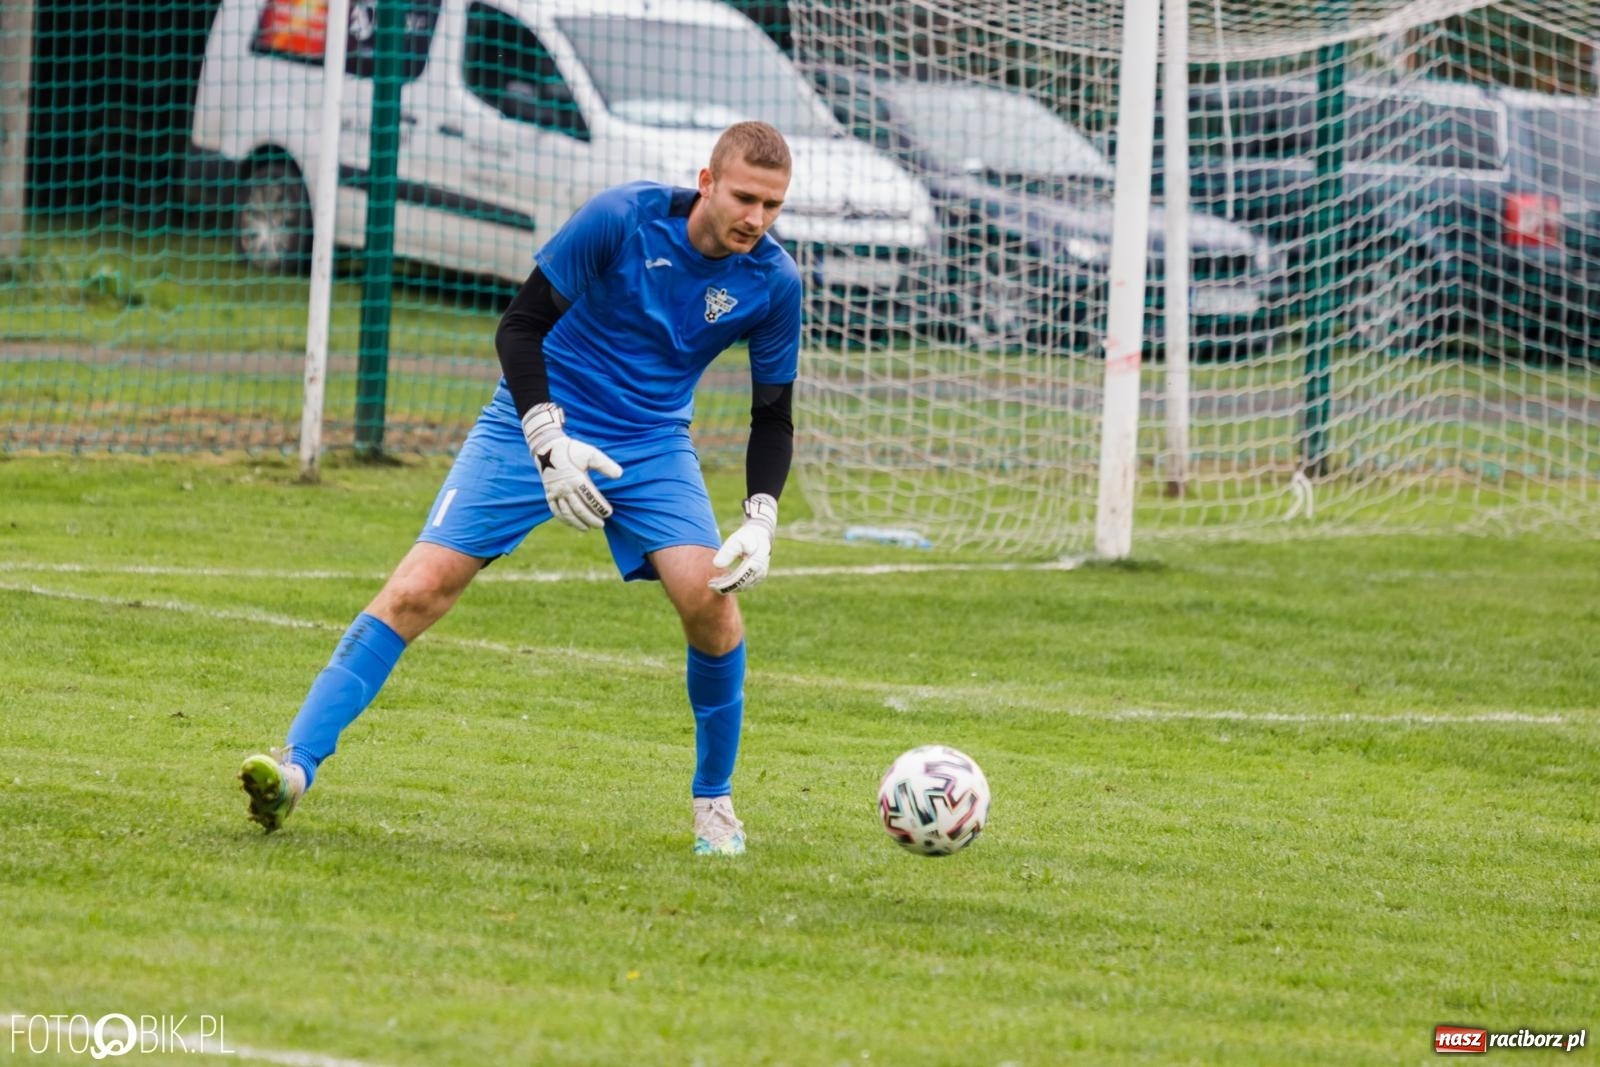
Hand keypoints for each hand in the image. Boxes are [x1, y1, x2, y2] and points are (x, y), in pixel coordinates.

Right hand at [520, 403, 622, 530]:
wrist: (547, 447)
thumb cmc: (572, 450)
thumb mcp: (590, 453)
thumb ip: (605, 464)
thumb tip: (619, 475)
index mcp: (576, 479)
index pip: (591, 498)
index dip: (600, 508)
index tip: (609, 513)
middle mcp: (565, 488)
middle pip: (579, 509)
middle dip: (591, 519)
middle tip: (601, 525)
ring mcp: (555, 493)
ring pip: (567, 513)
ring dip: (578, 523)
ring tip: (588, 528)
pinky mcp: (548, 494)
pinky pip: (555, 511)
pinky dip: (564, 519)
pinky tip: (572, 524)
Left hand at [709, 494, 777, 594]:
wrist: (759, 536)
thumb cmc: (746, 537)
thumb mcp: (736, 540)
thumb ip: (728, 551)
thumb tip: (716, 565)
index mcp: (756, 562)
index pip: (739, 578)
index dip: (724, 583)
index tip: (711, 583)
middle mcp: (760, 571)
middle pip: (740, 585)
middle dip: (724, 587)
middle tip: (710, 584)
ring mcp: (760, 576)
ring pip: (742, 587)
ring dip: (728, 587)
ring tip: (714, 583)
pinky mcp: (757, 578)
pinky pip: (744, 585)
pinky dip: (733, 585)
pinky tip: (722, 581)